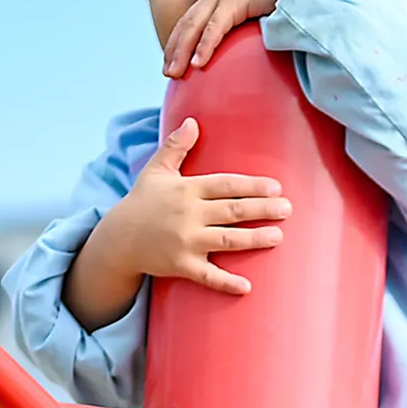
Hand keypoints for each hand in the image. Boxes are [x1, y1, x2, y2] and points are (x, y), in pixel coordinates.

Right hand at [64, 118, 290, 322]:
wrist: (119, 239)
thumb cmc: (141, 202)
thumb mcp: (156, 170)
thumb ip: (176, 146)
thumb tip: (192, 121)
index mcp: (187, 190)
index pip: (226, 185)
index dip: (252, 185)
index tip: (276, 187)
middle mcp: (189, 215)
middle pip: (233, 211)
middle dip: (262, 209)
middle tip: (288, 209)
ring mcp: (186, 242)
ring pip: (227, 240)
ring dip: (254, 239)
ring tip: (278, 236)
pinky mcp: (181, 266)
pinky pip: (208, 276)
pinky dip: (226, 283)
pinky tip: (247, 287)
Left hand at [163, 0, 299, 76]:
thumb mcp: (263, 11)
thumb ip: (252, 29)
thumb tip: (252, 56)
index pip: (193, 19)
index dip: (180, 40)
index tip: (173, 62)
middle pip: (187, 24)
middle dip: (174, 48)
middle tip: (168, 74)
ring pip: (194, 26)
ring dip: (182, 51)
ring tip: (175, 74)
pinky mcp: (237, 0)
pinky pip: (216, 27)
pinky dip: (204, 46)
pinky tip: (197, 64)